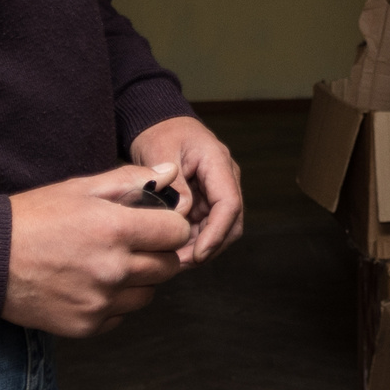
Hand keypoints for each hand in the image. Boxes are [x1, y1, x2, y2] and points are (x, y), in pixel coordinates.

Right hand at [2, 165, 192, 336]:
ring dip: (139, 280)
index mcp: (116, 230)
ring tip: (108, 263)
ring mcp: (100, 301)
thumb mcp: (81, 188)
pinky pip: (122, 315)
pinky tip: (91, 284)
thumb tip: (171, 172)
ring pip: (148, 293)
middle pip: (168, 266)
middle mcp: (113, 269)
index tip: (154, 223)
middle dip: (157, 252)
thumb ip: (131, 180)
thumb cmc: (33, 218)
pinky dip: (114, 302)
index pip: (177, 232)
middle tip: (131, 243)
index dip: (169, 225)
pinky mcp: (87, 325)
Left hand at [130, 115, 244, 264]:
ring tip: (171, 259)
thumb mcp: (160, 152)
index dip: (216, 234)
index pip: (229, 204)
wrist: (160, 126)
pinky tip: (171, 249)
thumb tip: (182, 214)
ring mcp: (218, 190)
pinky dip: (192, 240)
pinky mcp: (208, 200)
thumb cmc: (160, 134)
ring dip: (199, 247)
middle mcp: (225, 178)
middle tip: (178, 263)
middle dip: (208, 247)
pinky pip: (206, 226)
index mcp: (218, 162)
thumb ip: (173, 183)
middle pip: (230, 222)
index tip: (197, 254)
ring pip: (220, 229)